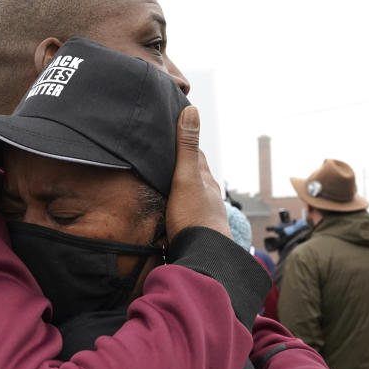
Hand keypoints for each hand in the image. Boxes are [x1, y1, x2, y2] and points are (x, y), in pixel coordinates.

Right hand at [165, 106, 230, 239]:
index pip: (194, 154)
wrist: (204, 258)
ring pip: (188, 196)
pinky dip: (174, 209)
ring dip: (177, 189)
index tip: (174, 128)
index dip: (183, 141)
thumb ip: (186, 148)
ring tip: (162, 183)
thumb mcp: (186, 178)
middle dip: (179, 165)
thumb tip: (192, 111)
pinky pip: (182, 215)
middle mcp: (206, 196)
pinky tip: (167, 213)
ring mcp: (201, 215)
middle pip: (192, 176)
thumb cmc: (195, 218)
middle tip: (163, 155)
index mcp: (205, 180)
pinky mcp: (193, 232)